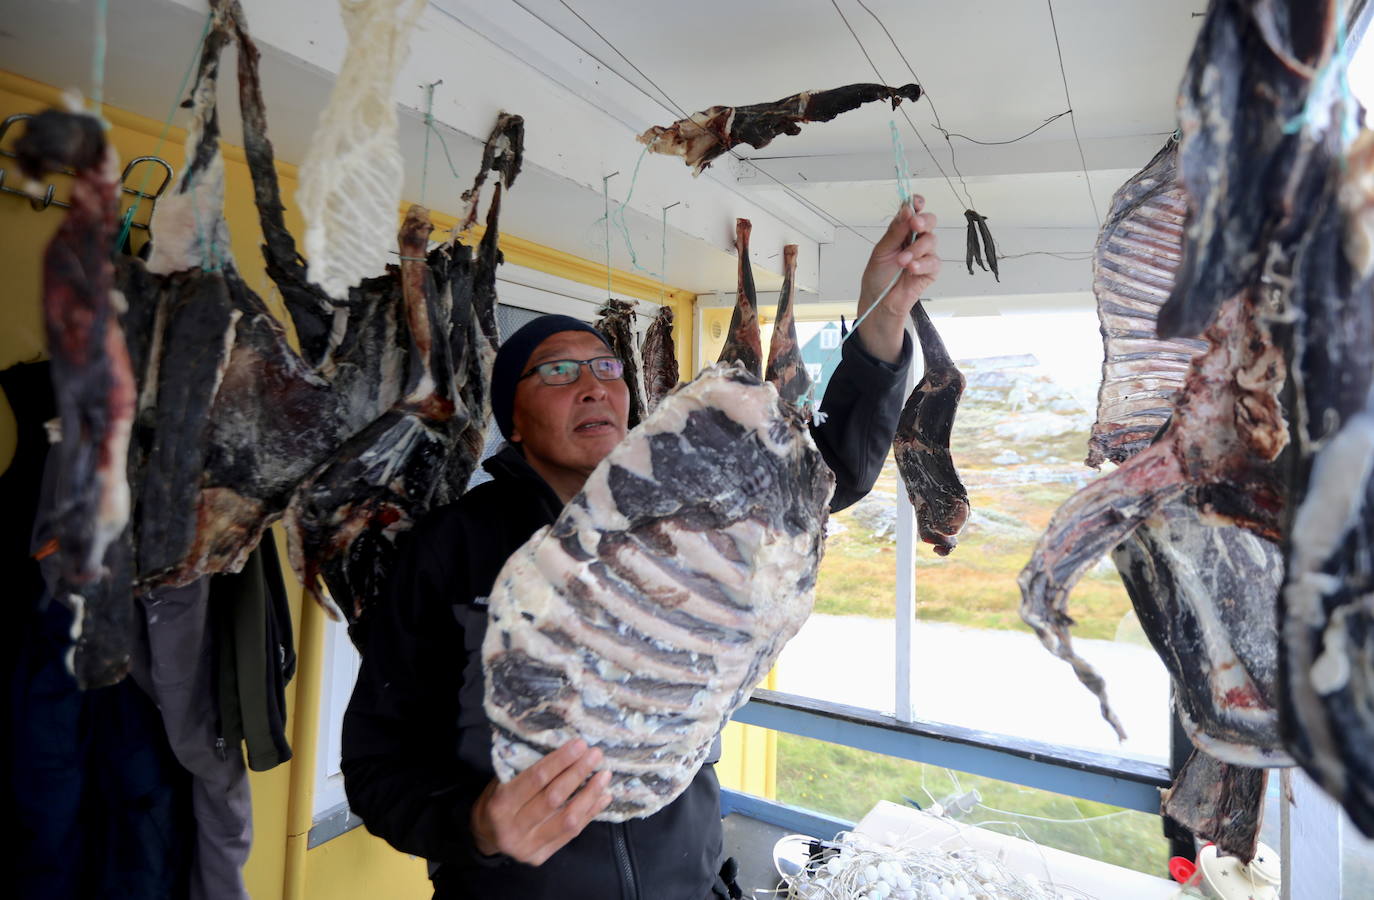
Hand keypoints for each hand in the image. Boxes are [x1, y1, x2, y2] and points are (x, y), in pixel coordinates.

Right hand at [469, 739, 612, 864]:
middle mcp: (513, 828)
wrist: (485, 836)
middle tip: (595, 755)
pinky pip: (570, 834)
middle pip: (554, 798)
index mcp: (500, 804)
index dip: (560, 761)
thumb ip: (526, 771)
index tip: (580, 745)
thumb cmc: (496, 800)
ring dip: (590, 795)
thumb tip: (565, 750)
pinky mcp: (540, 857)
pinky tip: (602, 797)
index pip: (536, 779)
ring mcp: (527, 846)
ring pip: (567, 820)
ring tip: (604, 776)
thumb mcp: (501, 781)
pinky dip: (589, 814)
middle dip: (578, 774)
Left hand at [855, 199, 940, 362]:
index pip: (913, 210)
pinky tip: (911, 269)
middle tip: (914, 225)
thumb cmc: (878, 276)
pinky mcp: (931, 270)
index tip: (916, 202)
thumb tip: (906, 210)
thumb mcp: (881, 251)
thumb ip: (895, 231)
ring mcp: (925, 254)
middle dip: (923, 221)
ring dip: (916, 249)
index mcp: (902, 230)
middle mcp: (915, 239)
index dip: (917, 203)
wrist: (880, 302)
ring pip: (931, 240)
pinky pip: (934, 261)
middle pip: (929, 220)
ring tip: (902, 262)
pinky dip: (922, 264)